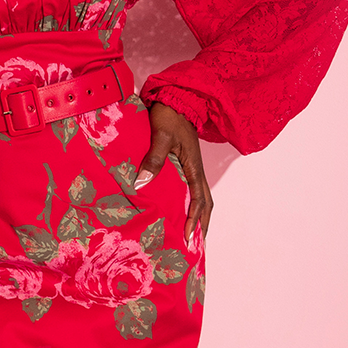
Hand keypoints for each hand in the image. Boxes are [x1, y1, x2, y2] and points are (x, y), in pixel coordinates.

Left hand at [134, 103, 212, 242]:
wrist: (175, 99)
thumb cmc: (169, 117)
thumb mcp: (161, 137)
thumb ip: (154, 159)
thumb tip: (142, 184)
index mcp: (194, 167)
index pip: (200, 200)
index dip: (195, 220)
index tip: (188, 237)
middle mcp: (197, 170)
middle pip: (206, 204)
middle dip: (202, 226)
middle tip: (194, 247)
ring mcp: (192, 167)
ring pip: (201, 198)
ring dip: (198, 218)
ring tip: (190, 237)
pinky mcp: (185, 164)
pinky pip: (192, 190)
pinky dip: (191, 205)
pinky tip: (179, 211)